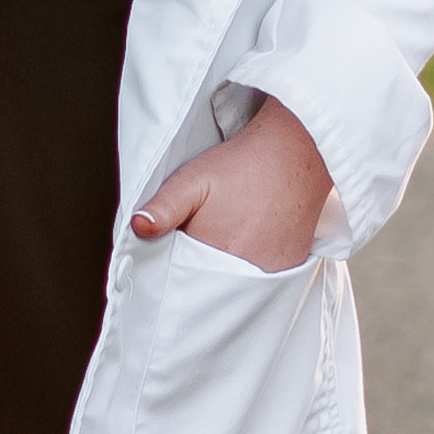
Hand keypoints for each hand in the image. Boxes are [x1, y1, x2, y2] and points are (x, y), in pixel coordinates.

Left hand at [130, 93, 332, 271]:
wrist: (295, 152)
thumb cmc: (241, 165)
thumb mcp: (192, 180)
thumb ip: (163, 208)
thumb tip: (137, 228)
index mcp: (212, 251)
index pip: (183, 274)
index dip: (176, 263)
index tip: (178, 248)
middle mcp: (243, 269)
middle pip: (211, 282)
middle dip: (201, 268)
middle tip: (206, 237)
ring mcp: (271, 270)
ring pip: (238, 282)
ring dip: (229, 268)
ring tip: (231, 235)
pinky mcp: (291, 264)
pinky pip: (266, 278)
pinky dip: (256, 267)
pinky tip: (253, 240)